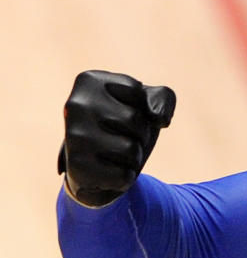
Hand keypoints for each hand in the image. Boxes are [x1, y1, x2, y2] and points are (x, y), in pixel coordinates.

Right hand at [58, 70, 175, 206]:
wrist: (96, 166)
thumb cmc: (124, 126)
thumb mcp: (145, 103)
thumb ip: (162, 97)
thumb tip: (159, 118)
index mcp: (89, 81)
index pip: (138, 92)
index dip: (142, 107)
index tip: (124, 111)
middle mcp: (76, 105)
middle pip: (134, 120)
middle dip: (139, 133)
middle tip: (121, 135)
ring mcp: (74, 137)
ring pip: (130, 149)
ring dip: (133, 156)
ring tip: (115, 153)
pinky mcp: (77, 167)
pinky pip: (123, 175)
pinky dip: (124, 176)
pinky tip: (107, 169)